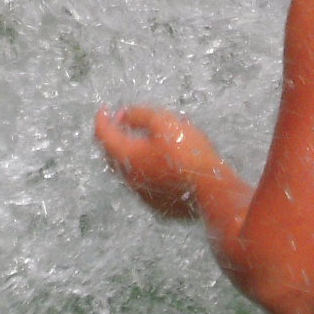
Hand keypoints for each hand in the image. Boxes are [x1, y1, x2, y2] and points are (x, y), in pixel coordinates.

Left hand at [95, 104, 226, 218]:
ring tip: (144, 139)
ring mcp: (142, 193)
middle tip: (124, 121)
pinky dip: (145, 167)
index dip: (101, 119)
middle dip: (114, 135)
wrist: (212, 190)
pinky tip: (160, 161)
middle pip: (112, 154)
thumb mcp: (164, 123)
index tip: (104, 110)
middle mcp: (129, 178)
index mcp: (127, 156)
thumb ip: (140, 115)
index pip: (103, 135)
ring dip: (130, 152)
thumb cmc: (187, 153)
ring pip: (128, 169)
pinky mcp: (156, 204)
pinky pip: (143, 181)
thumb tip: (124, 114)